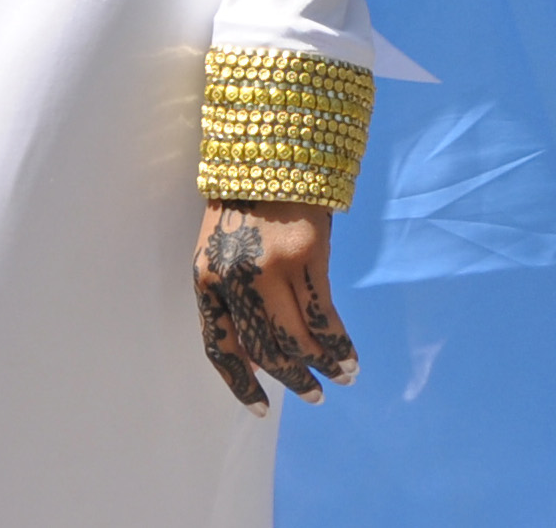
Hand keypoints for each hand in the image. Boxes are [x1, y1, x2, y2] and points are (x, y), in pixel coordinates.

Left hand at [193, 201, 356, 412]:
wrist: (272, 147)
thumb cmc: (247, 200)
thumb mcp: (223, 247)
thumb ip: (232, 297)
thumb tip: (254, 359)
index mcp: (206, 278)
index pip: (219, 347)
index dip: (241, 384)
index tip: (261, 408)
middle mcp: (234, 278)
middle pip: (264, 349)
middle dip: (292, 379)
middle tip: (313, 395)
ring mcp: (270, 268)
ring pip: (296, 339)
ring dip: (321, 365)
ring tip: (339, 377)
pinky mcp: (305, 256)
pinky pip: (323, 315)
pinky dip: (338, 343)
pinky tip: (349, 356)